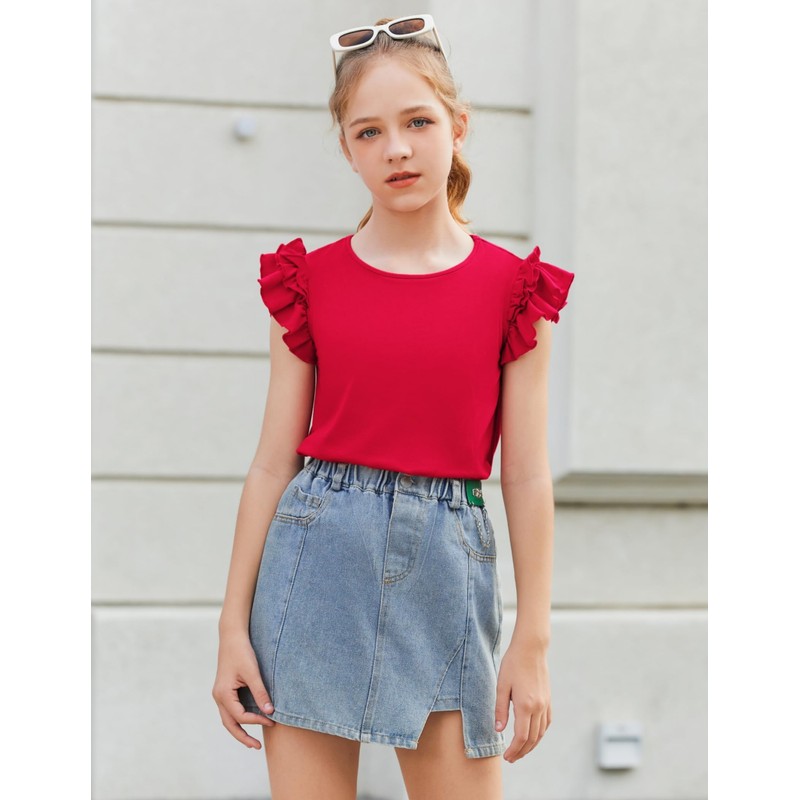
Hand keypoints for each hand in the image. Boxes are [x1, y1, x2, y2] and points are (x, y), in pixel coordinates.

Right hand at [211, 630, 276, 748]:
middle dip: (243, 737)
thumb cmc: (242, 652)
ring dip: (239, 730)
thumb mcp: (253, 672)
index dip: (257, 720)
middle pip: (229, 724)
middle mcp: (218, 696)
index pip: (240, 716)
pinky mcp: (224, 690)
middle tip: (257, 747)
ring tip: (252, 741)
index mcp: (223, 694)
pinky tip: (249, 720)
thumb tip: (270, 712)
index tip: (273, 720)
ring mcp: (220, 694)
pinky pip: (230, 710)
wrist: (232, 636)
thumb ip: (260, 692)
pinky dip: (238, 719)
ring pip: (228, 719)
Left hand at [494, 640, 551, 761]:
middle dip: (521, 752)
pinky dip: (539, 734)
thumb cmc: (513, 664)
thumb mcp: (501, 685)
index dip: (514, 750)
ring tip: (520, 751)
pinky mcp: (548, 699)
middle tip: (511, 758)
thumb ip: (500, 709)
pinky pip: (546, 723)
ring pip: (541, 733)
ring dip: (531, 745)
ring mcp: (545, 704)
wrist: (531, 648)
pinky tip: (532, 736)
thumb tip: (498, 730)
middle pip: (532, 739)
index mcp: (525, 705)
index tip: (506, 757)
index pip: (521, 737)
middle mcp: (538, 707)